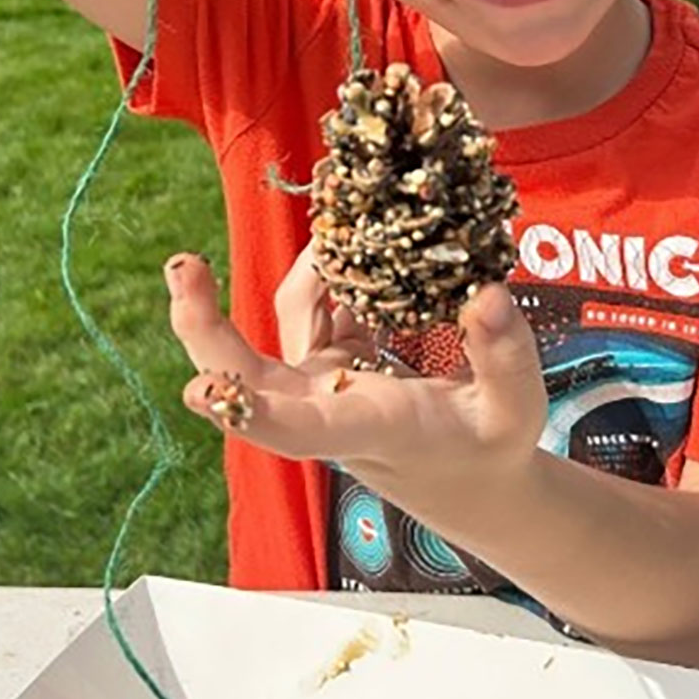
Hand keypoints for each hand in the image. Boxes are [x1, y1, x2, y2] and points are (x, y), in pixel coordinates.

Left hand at [164, 249, 545, 507]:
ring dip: (303, 271)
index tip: (200, 391)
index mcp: (363, 429)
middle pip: (243, 370)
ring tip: (341, 224)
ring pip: (289, 315)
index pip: (295, 428)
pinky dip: (335, 269)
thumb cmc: (487, 450)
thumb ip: (505, 359)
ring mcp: (320, 375)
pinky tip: (360, 241)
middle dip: (203, 323)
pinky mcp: (330, 351)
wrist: (465, 473)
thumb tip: (486, 295)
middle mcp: (323, 402)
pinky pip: (320, 299)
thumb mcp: (514, 413)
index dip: (247, 411)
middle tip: (183, 265)